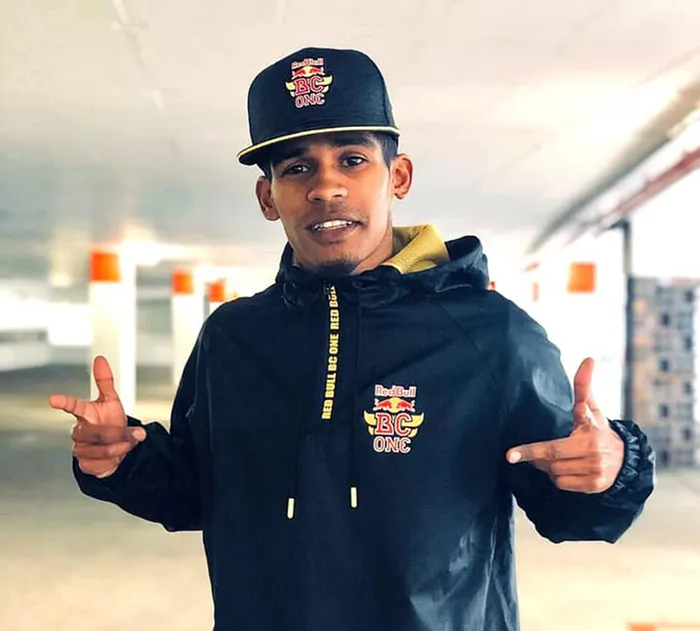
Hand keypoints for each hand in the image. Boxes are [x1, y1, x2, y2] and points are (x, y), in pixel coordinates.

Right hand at [49, 355, 145, 477]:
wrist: (116, 446)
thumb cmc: (110, 419)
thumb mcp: (112, 401)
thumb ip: (105, 381)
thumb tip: (100, 359)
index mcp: (85, 413)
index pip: (72, 406)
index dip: (64, 402)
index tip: (53, 399)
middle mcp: (79, 431)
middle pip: (91, 432)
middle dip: (114, 434)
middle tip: (131, 435)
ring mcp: (79, 448)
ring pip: (97, 450)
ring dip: (118, 448)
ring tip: (128, 444)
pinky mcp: (84, 464)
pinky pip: (99, 464)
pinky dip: (114, 461)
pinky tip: (117, 457)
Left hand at [506, 357, 623, 493]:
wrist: (625, 460)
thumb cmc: (598, 430)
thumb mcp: (591, 408)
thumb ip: (584, 385)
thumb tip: (589, 358)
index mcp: (589, 430)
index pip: (560, 438)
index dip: (540, 443)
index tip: (522, 446)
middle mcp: (593, 451)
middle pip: (550, 459)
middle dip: (537, 456)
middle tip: (535, 452)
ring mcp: (595, 469)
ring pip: (555, 473)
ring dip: (550, 467)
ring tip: (561, 458)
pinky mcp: (595, 485)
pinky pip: (562, 484)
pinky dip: (560, 478)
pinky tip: (569, 470)